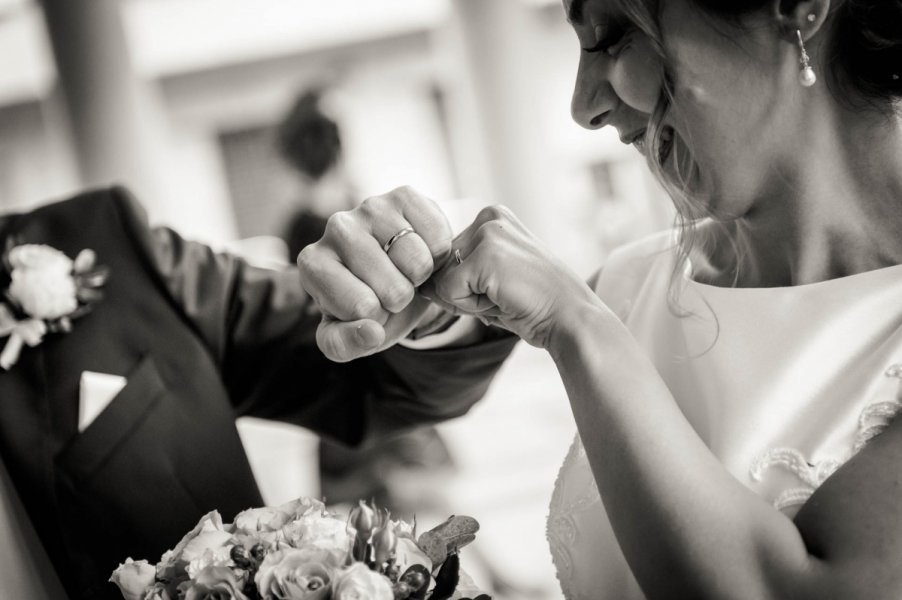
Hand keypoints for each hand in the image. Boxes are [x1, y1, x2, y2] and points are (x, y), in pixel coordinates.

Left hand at [297, 186, 453, 361]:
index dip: (377, 319)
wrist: (393, 275)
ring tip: (406, 272)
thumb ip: (347, 344)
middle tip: (391, 289)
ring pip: (417, 262)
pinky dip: (439, 254)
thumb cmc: (365, 308)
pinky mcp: (403, 195)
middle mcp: (335, 228)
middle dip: (400, 299)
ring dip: (421, 277)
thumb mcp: (348, 338)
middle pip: (393, 287)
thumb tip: (372, 331)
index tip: (370, 308)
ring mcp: (370, 207)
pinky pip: (438, 237)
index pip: (362, 308)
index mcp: (312, 265)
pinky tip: (422, 252)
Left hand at [421, 205, 602, 348]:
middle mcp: (489, 217)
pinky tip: (504, 300)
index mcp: (493, 217)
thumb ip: (454, 276)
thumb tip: (418, 284)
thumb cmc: (532, 305)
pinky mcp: (486, 255)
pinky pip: (448, 292)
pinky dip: (471, 307)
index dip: (466, 285)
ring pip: (442, 280)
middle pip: (440, 266)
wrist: (570, 319)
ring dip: (467, 300)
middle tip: (505, 294)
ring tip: (505, 297)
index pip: (446, 257)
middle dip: (464, 292)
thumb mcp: (488, 282)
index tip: (504, 287)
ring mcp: (489, 233)